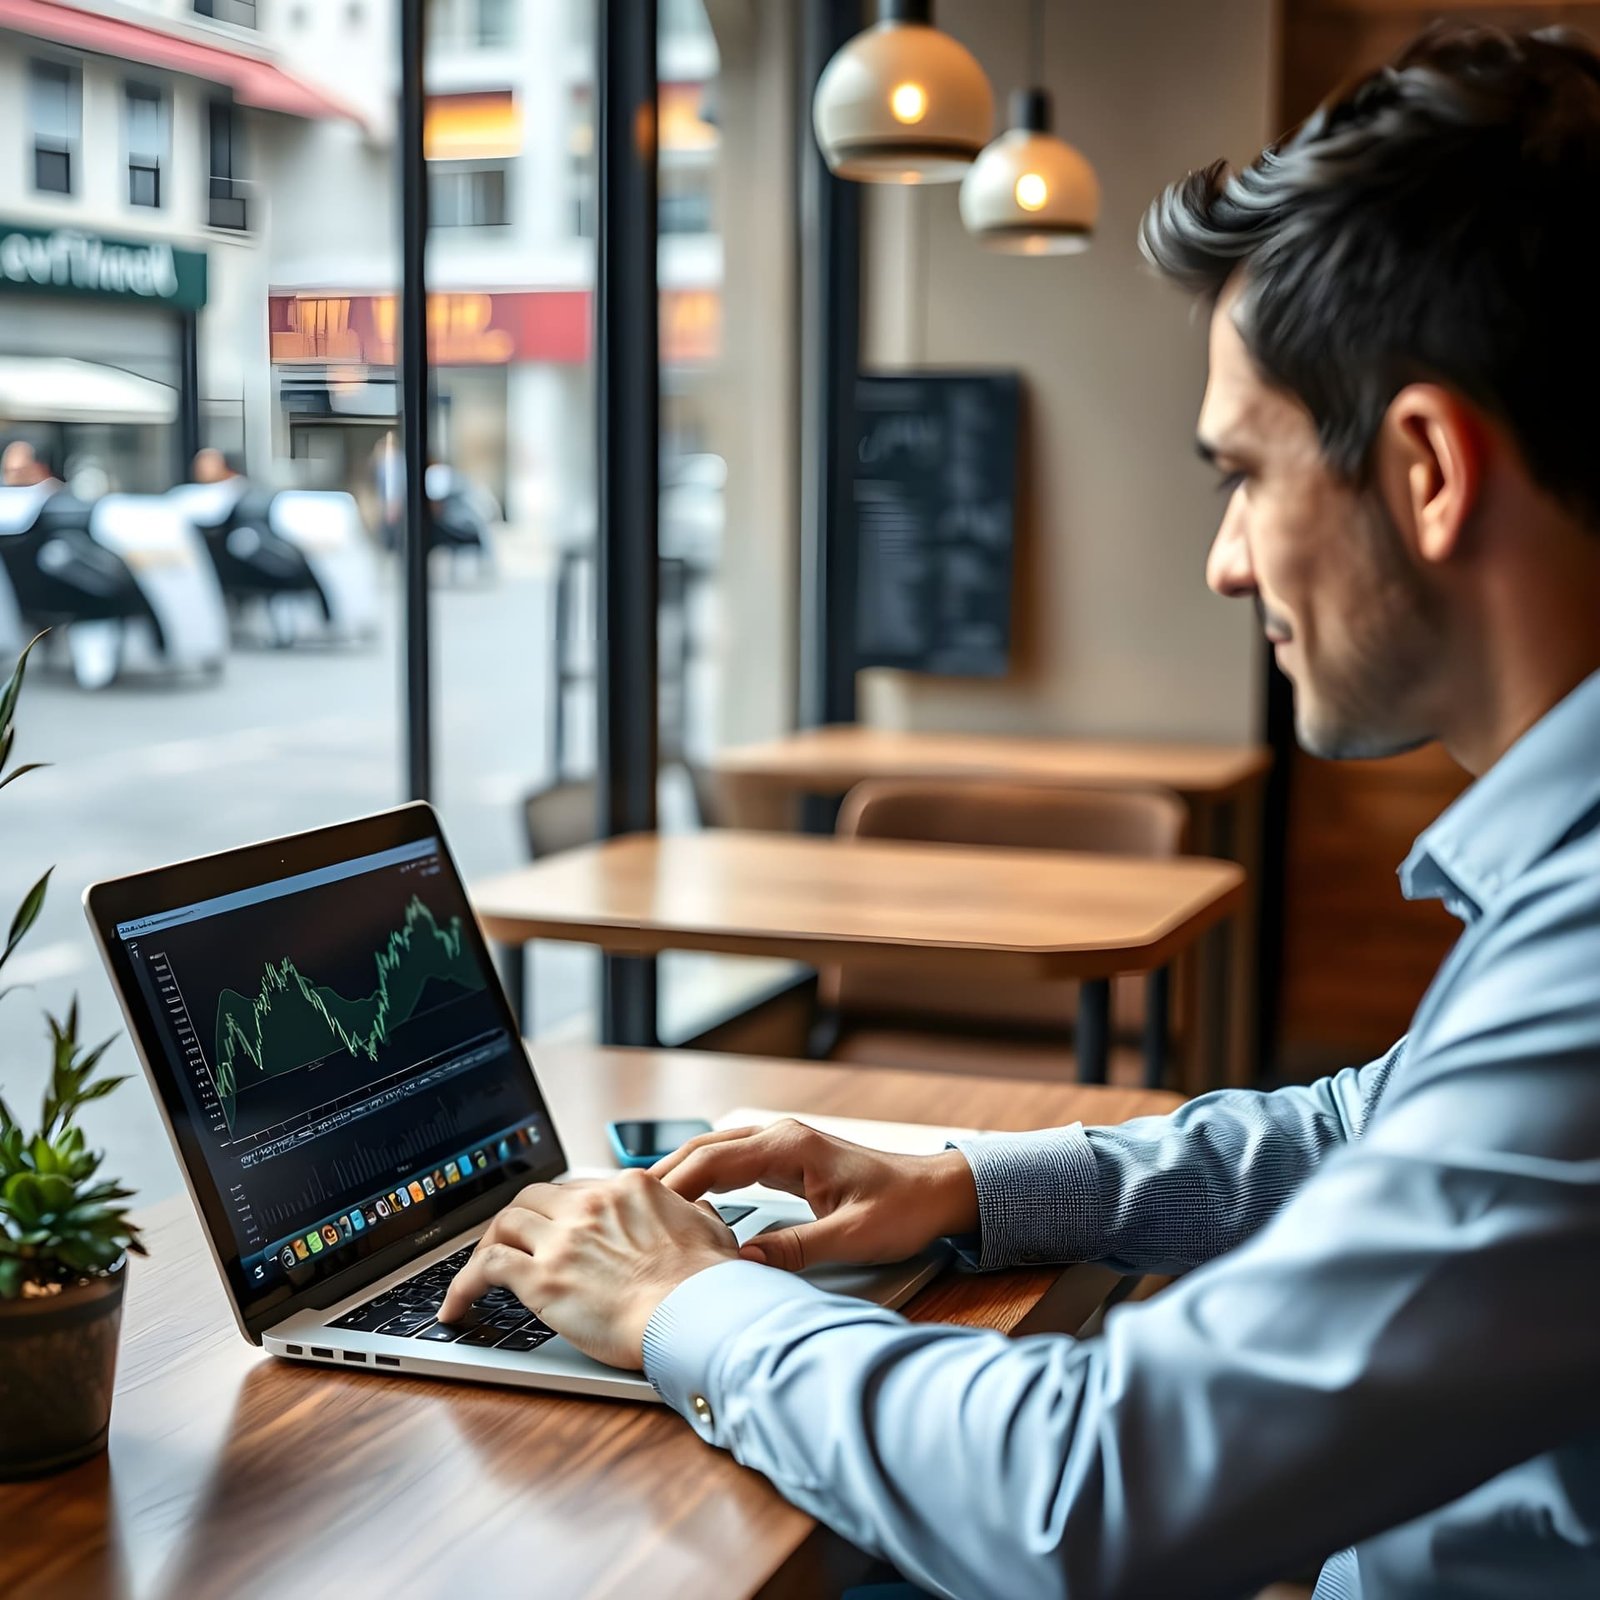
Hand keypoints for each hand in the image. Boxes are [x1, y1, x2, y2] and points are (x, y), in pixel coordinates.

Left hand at [437, 1170, 737, 1369]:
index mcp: (629, 1188)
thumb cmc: (709, 1282)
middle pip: (536, 1198)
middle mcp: (590, 1205)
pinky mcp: (541, 1277)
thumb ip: (696, 1214)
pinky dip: (464, 1285)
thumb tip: (700, 1212)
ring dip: (487, 1245)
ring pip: (505, 1223)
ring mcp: (563, 1239)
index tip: (555, 1230)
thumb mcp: (712, 1230)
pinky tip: (457, 1307)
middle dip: (519, 1220)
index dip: (563, 1212)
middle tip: (511, 1244)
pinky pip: (486, 1268)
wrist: (696, 1312)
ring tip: (477, 1272)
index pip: (580, 1191)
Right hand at [651, 1118, 978, 1272]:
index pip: (713, 1160)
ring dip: (681, 1177)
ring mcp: (783, 1145)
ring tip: (645, 1211)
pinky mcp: (788, 1160)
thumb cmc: (903, 1209)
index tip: (641, 1212)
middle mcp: (781, 1137)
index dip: (673, 1186)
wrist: (938, 1192)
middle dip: (664, 1178)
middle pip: (705, 1150)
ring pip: (715, 1153)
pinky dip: (704, 1180)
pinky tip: (688, 1204)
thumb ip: (795, 1249)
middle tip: (626, 1211)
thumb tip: (742, 1264)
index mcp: (789, 1146)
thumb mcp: (851, 1236)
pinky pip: (732, 1163)